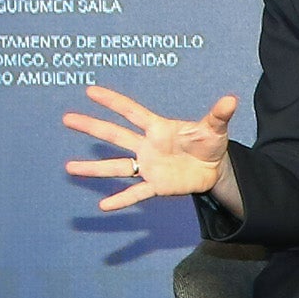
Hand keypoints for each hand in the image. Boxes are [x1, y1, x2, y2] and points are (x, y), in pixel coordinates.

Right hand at [64, 87, 236, 209]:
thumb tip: (231, 99)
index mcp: (158, 128)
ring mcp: (148, 166)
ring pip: (117, 166)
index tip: (90, 91)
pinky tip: (103, 206)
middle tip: (67, 119)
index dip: (112, 101)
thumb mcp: (215, 129)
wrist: (214, 169)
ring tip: (69, 168)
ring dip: (94, 168)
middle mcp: (147, 146)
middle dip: (91, 126)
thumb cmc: (210, 143)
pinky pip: (134, 193)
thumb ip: (219, 115)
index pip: (132, 112)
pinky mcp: (155, 185)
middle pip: (114, 135)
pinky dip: (121, 200)